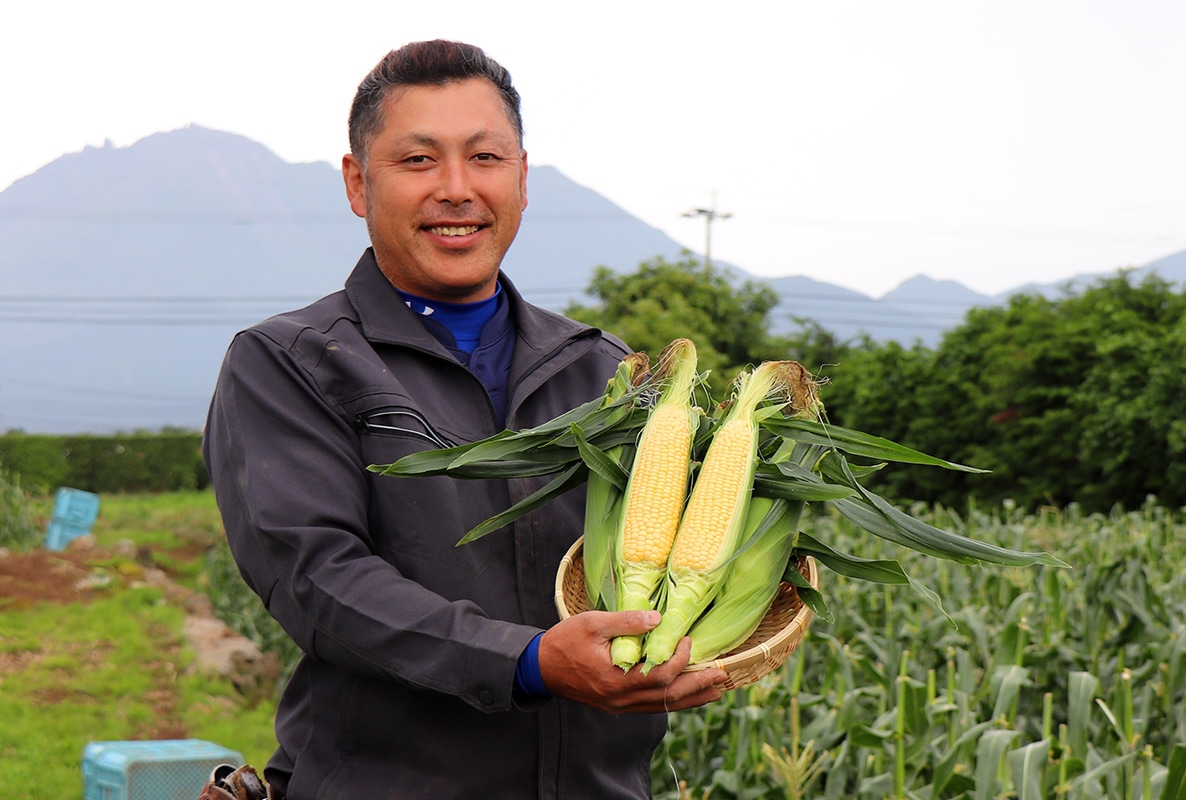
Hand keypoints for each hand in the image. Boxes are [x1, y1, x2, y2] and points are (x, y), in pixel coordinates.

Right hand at [537, 610, 727, 713]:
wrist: (541, 667)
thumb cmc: (565, 641)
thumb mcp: (592, 623)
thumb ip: (626, 622)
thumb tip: (658, 618)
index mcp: (615, 680)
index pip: (659, 676)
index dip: (679, 660)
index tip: (688, 641)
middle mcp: (620, 699)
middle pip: (667, 697)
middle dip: (697, 686)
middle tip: (723, 676)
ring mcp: (619, 705)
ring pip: (662, 706)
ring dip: (691, 698)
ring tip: (715, 690)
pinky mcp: (618, 705)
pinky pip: (651, 706)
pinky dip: (672, 701)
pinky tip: (686, 695)